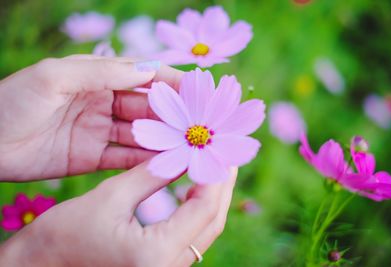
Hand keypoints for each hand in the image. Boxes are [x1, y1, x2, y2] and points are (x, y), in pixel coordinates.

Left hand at [0, 55, 182, 180]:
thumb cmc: (12, 102)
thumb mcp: (55, 76)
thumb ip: (103, 72)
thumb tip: (150, 69)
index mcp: (96, 76)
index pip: (142, 76)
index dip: (170, 82)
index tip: (198, 90)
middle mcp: (103, 102)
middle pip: (146, 107)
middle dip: (172, 115)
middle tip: (198, 126)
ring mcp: (99, 130)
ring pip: (140, 134)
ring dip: (163, 140)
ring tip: (188, 147)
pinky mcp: (92, 157)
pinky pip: (124, 158)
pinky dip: (144, 161)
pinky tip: (164, 163)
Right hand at [0, 162, 237, 266]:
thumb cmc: (64, 234)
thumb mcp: (110, 196)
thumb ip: (150, 174)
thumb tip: (181, 153)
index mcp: (155, 255)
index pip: (203, 209)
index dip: (215, 175)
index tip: (220, 149)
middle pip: (210, 223)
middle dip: (220, 187)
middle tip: (225, 156)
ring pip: (203, 232)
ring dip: (211, 199)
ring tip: (212, 167)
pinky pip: (190, 238)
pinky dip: (196, 212)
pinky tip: (193, 191)